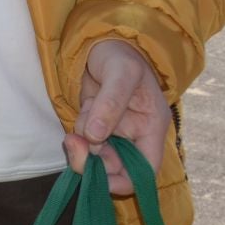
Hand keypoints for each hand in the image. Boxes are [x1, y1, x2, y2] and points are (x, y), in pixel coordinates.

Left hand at [63, 38, 169, 195]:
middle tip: (73, 141)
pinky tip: (83, 108)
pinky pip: (83, 142)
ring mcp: (113, 133)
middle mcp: (134, 136)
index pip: (145, 170)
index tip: (101, 181)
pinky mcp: (94, 127)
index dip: (126, 182)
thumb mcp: (122, 73)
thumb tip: (96, 136)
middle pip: (115, 169)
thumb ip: (110, 103)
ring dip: (83, 143)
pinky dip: (77, 132)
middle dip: (92, 161)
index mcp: (151, 128)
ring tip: (84, 110)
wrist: (102, 43)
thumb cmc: (121, 55)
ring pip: (95, 157)